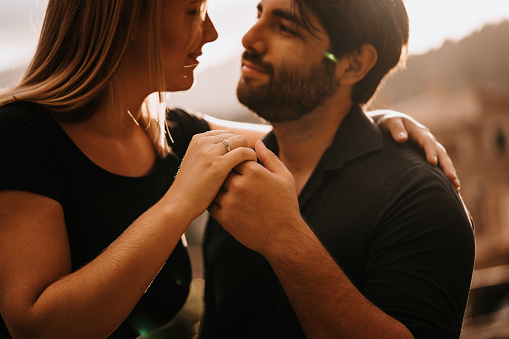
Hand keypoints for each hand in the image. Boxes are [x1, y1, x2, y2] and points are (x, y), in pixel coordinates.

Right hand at [168, 130, 256, 222]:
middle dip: (242, 148)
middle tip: (245, 164)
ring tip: (248, 167)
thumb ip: (209, 151)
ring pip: (241, 141)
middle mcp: (203, 142)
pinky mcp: (218, 165)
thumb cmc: (191, 187)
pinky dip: (251, 158)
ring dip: (248, 153)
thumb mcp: (196, 162)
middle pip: (235, 136)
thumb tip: (230, 146)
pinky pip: (244, 153)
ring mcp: (210, 153)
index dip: (236, 146)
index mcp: (198, 139)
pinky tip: (251, 169)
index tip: (238, 159)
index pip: (227, 133)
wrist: (179, 203)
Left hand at [209, 140, 301, 255]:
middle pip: (222, 169)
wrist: (284, 237)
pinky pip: (211, 204)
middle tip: (231, 177)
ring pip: (214, 186)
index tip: (241, 167)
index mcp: (254, 172)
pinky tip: (223, 202)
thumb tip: (257, 142)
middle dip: (225, 172)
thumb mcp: (284, 177)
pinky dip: (214, 201)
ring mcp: (230, 202)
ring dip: (217, 186)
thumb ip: (269, 157)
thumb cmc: (286, 205)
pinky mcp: (224, 218)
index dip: (237, 161)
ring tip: (226, 190)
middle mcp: (240, 185)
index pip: (235, 156)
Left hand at [374, 110, 460, 189]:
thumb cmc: (390, 123)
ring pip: (443, 159)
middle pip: (440, 152)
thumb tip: (402, 139)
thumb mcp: (390, 123)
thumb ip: (396, 129)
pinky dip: (446, 173)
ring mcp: (430, 147)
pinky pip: (440, 163)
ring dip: (450, 171)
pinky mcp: (429, 154)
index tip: (432, 162)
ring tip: (456, 185)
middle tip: (452, 178)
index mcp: (419, 132)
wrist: (394, 123)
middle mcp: (428, 139)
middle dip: (446, 165)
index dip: (430, 151)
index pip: (427, 142)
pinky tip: (451, 185)